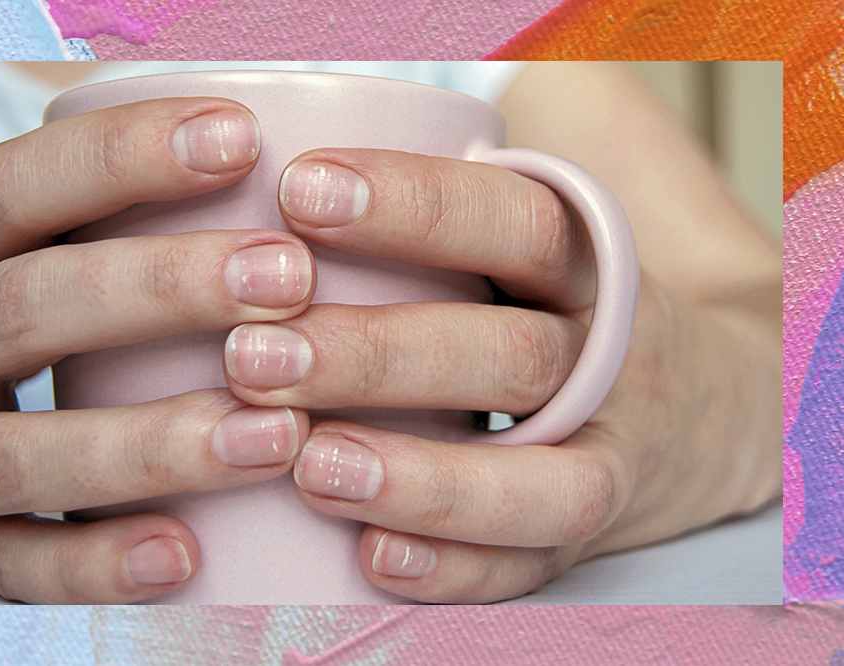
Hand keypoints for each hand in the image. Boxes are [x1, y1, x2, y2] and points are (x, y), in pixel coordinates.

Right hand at [0, 97, 314, 602]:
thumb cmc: (7, 331)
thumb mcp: (25, 264)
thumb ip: (106, 227)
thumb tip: (271, 152)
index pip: (15, 187)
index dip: (122, 156)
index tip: (241, 138)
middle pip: (24, 308)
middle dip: (159, 289)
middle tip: (287, 278)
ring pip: (18, 455)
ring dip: (149, 444)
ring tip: (275, 435)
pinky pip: (10, 568)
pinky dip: (94, 568)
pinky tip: (185, 555)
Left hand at [222, 62, 781, 602]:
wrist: (701, 406)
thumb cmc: (561, 304)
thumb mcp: (536, 234)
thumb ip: (452, 193)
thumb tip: (308, 119)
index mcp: (587, 267)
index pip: (515, 219)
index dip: (412, 205)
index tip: (299, 192)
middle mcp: (605, 360)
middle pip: (508, 354)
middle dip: (380, 355)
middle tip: (255, 354)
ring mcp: (607, 456)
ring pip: (540, 480)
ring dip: (421, 475)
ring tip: (307, 465)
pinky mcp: (585, 539)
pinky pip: (535, 565)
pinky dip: (457, 569)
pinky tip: (372, 557)